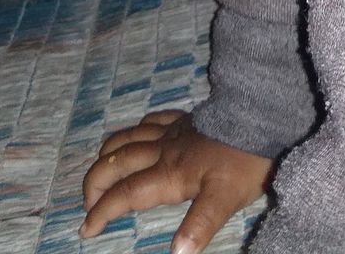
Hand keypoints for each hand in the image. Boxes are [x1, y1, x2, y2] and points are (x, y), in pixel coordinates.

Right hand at [80, 108, 271, 253]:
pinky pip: (151, 120)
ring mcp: (173, 132)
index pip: (126, 194)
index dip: (102, 212)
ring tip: (99, 167)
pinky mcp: (185, 118)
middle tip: (86, 203)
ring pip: (128, 137)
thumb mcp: (225, 198)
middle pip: (117, 163)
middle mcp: (163, 150)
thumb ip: (199, 224)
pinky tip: (135, 133)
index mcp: (169, 174)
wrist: (259, 116)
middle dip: (95, 182)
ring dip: (108, 154)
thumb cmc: (244, 160)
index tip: (85, 229)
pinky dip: (135, 129)